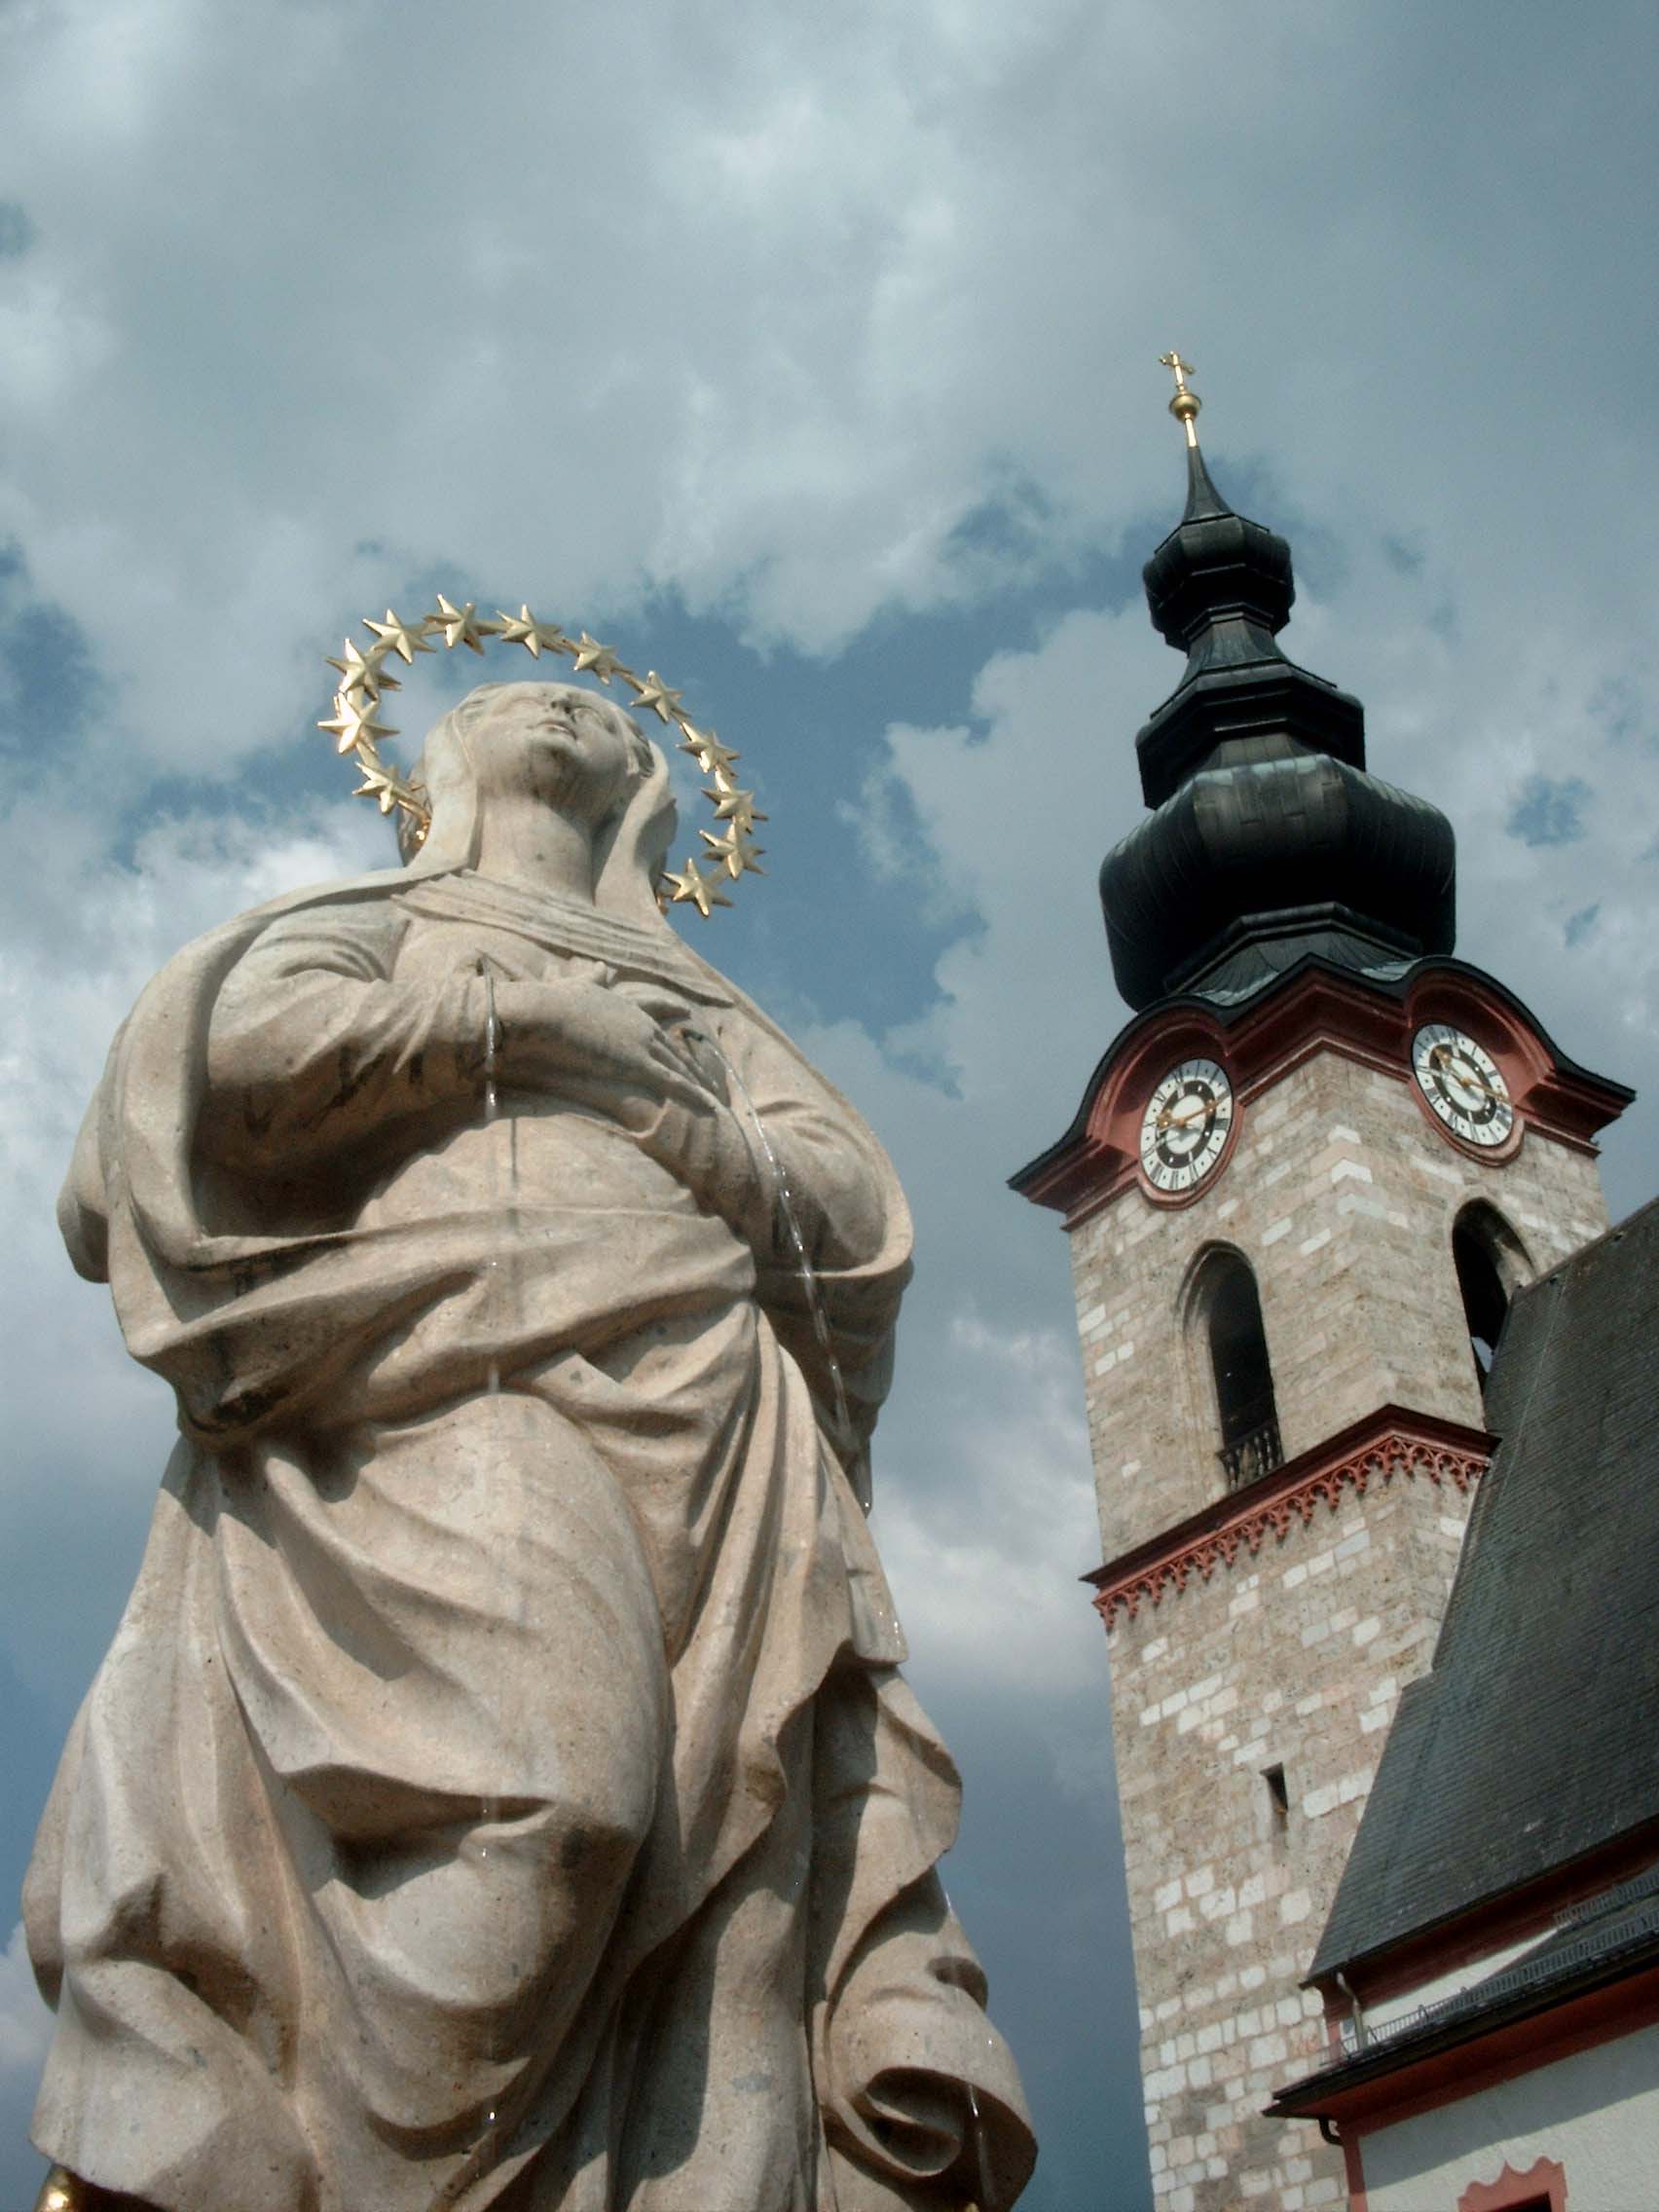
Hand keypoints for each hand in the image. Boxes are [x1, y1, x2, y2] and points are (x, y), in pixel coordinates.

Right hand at [495, 978, 715, 1121]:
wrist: (544, 1012)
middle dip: (692, 1063)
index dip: (671, 1017)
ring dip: (697, 1082)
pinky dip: (692, 1093)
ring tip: (714, 1095)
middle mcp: (640, 1022)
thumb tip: (603, 965)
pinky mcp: (636, 1062)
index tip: (686, 1014)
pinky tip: (709, 1104)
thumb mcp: (577, 986)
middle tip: (711, 1075)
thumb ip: (593, 978)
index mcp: (626, 1006)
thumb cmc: (554, 1002)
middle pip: (673, 1046)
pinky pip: (671, 1082)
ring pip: (678, 1065)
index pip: (655, 1012)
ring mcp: (641, 1042)